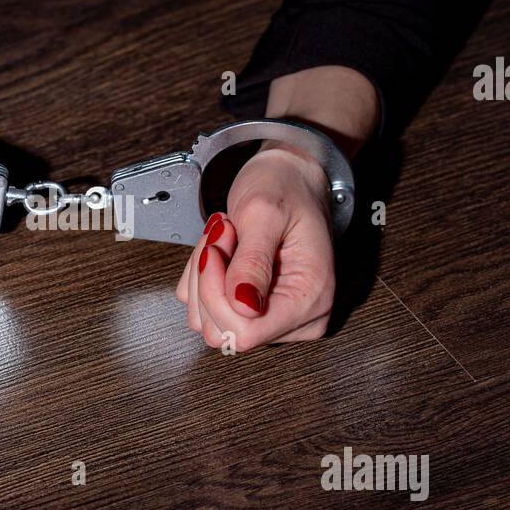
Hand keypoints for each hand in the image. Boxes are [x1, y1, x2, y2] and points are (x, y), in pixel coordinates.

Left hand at [177, 144, 334, 349]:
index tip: (219, 246)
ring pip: (206, 321)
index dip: (217, 292)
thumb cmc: (285, 189)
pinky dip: (200, 278)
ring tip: (225, 238)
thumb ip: (253, 262)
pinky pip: (202, 310)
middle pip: (222, 329)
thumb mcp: (264, 214)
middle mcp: (294, 319)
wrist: (288, 178)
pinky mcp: (247, 311)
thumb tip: (243, 306)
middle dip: (208, 279)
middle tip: (224, 234)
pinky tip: (223, 250)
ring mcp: (269, 317)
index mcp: (310, 300)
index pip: (246, 331)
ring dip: (202, 275)